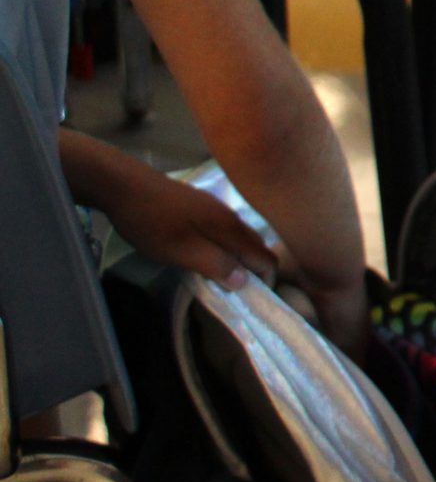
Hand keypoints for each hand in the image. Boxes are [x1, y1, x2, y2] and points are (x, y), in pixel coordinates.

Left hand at [91, 166, 278, 290]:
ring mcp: (215, 208)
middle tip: (236, 289)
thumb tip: (244, 279)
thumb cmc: (151, 222)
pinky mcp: (200, 205)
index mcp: (229, 227)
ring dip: (238, 256)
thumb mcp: (180, 250)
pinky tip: (205, 251)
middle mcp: (229, 215)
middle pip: (255, 245)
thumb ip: (214, 264)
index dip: (264, 277)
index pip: (264, 255)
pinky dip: (225, 244)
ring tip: (220, 273)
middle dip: (254, 267)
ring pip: (239, 236)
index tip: (251, 296)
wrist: (124, 185)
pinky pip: (224, 229)